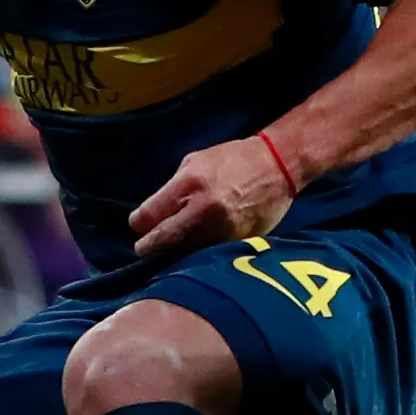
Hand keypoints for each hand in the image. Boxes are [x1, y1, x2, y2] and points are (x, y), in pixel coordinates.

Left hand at [127, 133, 295, 259]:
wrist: (277, 164)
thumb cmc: (233, 159)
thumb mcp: (196, 161)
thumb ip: (174, 187)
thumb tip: (156, 211)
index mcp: (190, 185)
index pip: (150, 215)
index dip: (140, 223)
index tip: (138, 226)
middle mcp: (204, 209)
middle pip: (164, 239)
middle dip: (149, 246)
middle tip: (143, 249)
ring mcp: (223, 229)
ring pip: (187, 252)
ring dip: (175, 253)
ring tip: (167, 253)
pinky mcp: (239, 242)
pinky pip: (211, 254)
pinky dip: (200, 255)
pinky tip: (195, 253)